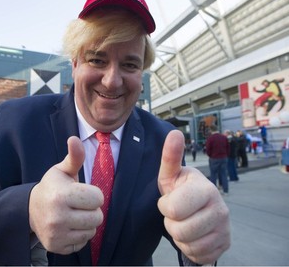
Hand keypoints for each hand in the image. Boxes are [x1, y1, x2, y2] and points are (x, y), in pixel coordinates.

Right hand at [29, 136, 103, 253]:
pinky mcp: (56, 247)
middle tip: (79, 205)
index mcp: (61, 195)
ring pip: (92, 231)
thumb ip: (74, 157)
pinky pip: (82, 243)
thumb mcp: (62, 170)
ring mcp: (56, 234)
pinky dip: (79, 236)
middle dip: (92, 210)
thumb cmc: (52, 187)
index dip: (93, 194)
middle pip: (98, 217)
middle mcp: (57, 217)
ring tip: (74, 215)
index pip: (98, 198)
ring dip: (87, 223)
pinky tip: (68, 226)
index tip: (82, 192)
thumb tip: (74, 138)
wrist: (30, 209)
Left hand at [157, 130, 229, 263]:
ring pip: (188, 244)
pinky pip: (197, 255)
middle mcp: (221, 208)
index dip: (164, 206)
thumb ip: (170, 156)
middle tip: (176, 213)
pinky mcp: (224, 245)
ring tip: (183, 222)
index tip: (168, 200)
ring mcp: (225, 229)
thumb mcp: (171, 174)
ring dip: (179, 236)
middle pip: (180, 229)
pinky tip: (192, 234)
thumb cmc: (180, 189)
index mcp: (206, 188)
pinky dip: (189, 248)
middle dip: (171, 223)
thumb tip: (175, 133)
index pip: (173, 208)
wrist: (197, 208)